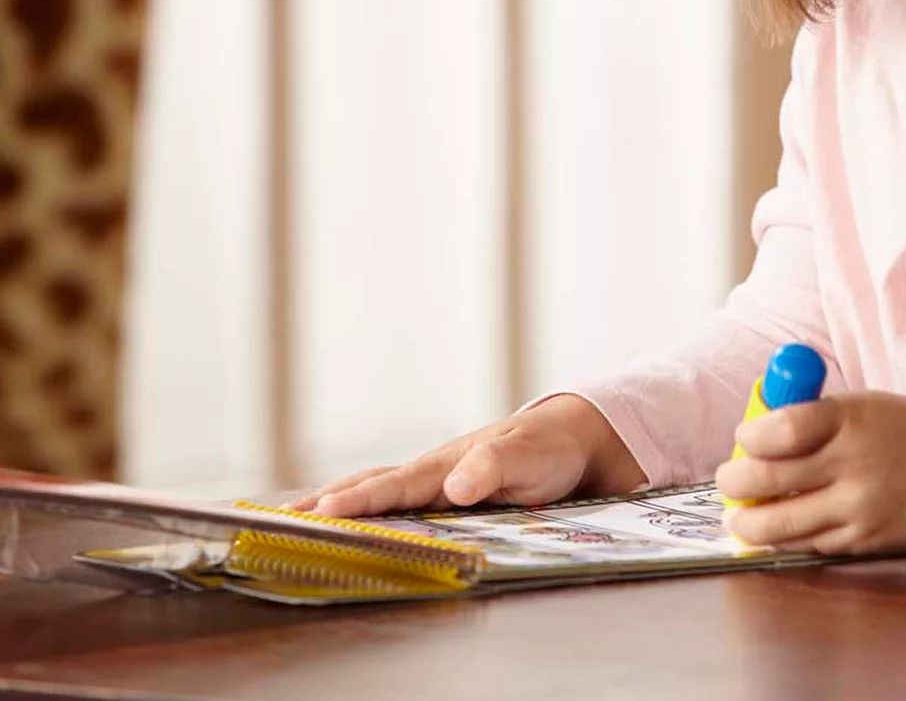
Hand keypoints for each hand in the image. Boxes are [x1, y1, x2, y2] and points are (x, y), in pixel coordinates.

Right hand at [285, 394, 644, 518]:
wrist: (566, 441)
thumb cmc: (545, 448)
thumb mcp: (529, 456)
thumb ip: (493, 467)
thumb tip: (454, 487)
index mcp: (446, 464)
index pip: (395, 486)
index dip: (360, 503)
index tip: (322, 513)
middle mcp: (432, 473)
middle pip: (371, 485)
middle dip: (327, 502)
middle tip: (279, 520)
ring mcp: (433, 483)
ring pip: (376, 492)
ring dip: (335, 504)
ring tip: (291, 521)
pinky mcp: (440, 497)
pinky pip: (393, 503)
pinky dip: (362, 509)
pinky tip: (342, 524)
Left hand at [714, 391, 905, 556]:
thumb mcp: (865, 405)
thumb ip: (814, 416)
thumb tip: (755, 431)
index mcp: (851, 419)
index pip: (782, 429)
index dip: (750, 437)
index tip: (742, 439)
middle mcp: (854, 465)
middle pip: (770, 479)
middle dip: (735, 483)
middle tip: (726, 480)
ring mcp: (860, 510)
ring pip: (782, 523)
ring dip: (749, 520)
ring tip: (738, 514)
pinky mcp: (865, 542)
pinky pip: (810, 544)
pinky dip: (786, 537)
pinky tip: (774, 528)